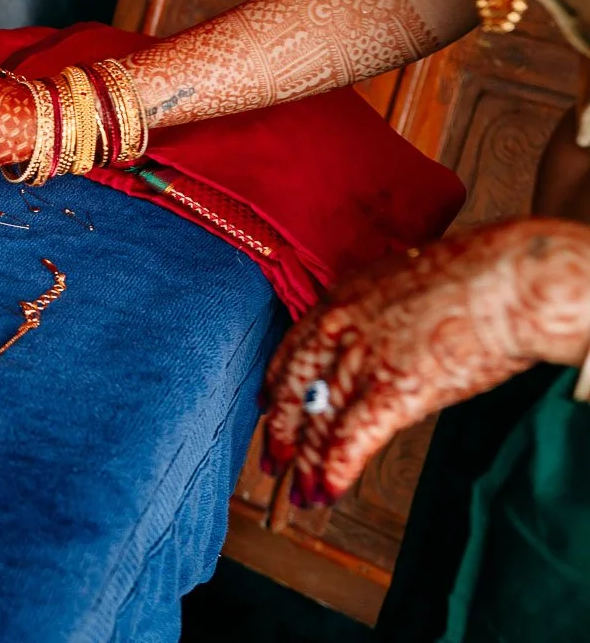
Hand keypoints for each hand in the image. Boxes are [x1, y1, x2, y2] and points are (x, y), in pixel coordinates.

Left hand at [263, 217, 589, 505]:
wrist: (505, 279)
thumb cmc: (473, 275)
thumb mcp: (403, 282)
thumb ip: (382, 315)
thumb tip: (387, 341)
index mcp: (341, 300)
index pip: (294, 350)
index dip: (277, 383)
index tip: (267, 405)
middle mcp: (340, 330)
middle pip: (296, 389)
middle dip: (281, 431)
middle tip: (272, 462)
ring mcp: (363, 360)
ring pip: (320, 420)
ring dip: (310, 463)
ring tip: (303, 495)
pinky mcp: (393, 390)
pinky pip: (353, 437)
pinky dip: (338, 469)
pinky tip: (329, 492)